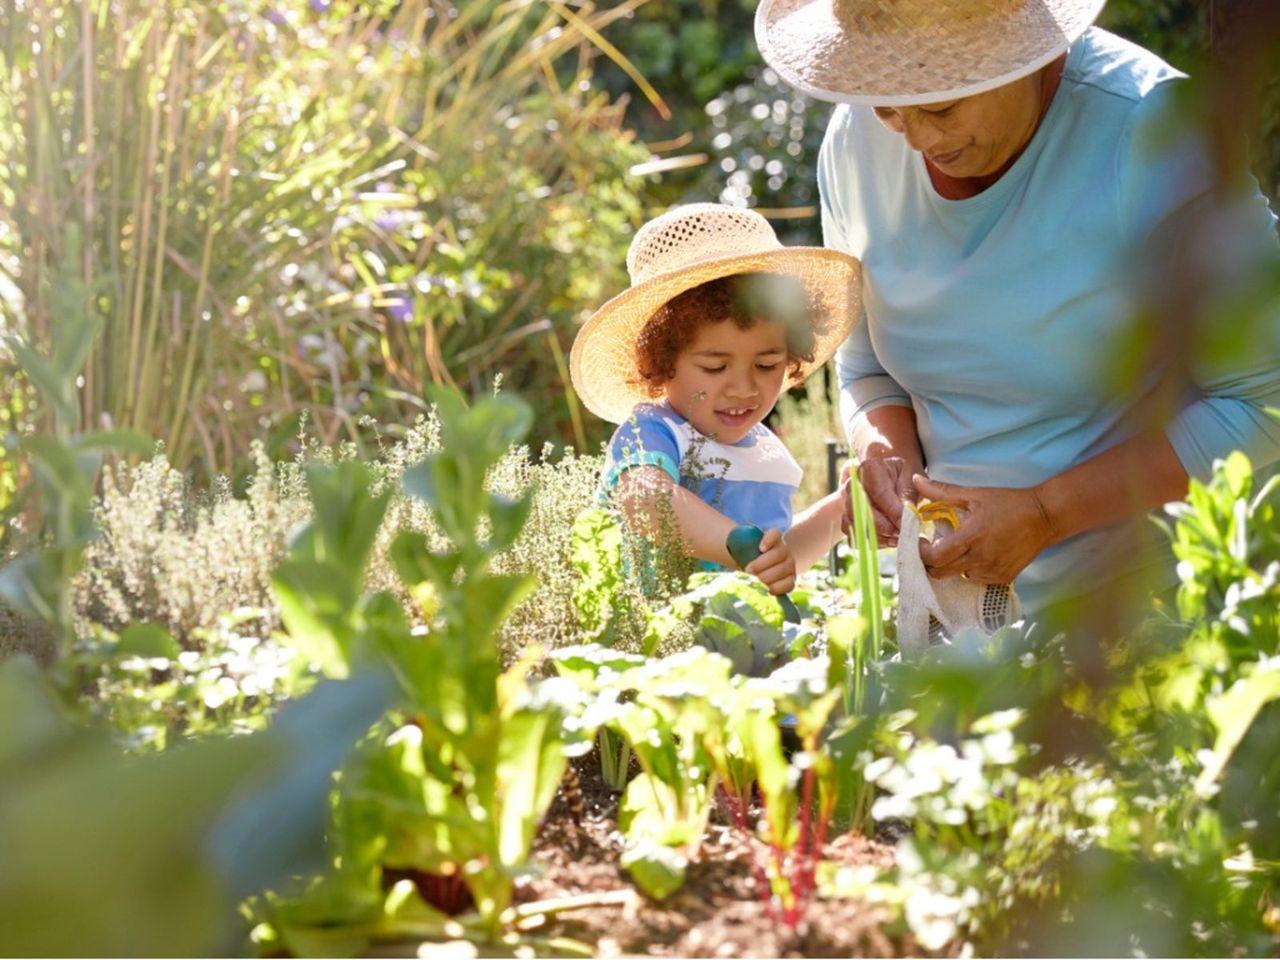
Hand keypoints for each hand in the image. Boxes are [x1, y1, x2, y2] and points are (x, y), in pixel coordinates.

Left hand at [744, 528, 796, 594]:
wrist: (752, 571)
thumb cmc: (746, 557)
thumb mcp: (741, 547)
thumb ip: (739, 543)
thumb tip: (735, 542)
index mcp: (773, 539)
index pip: (774, 534)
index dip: (769, 540)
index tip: (760, 548)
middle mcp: (784, 551)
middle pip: (779, 553)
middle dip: (761, 564)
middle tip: (748, 570)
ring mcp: (789, 565)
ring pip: (783, 569)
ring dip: (767, 577)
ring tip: (754, 580)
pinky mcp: (790, 580)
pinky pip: (789, 584)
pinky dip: (778, 588)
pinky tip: (766, 589)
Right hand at [843, 457, 920, 546]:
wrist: (888, 482)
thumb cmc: (901, 479)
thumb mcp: (910, 480)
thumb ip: (908, 497)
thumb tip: (907, 517)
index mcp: (870, 469)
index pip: (879, 493)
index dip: (893, 512)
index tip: (906, 525)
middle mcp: (853, 485)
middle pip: (863, 512)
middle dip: (886, 527)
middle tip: (904, 533)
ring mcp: (846, 503)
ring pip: (857, 526)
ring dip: (879, 537)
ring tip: (898, 537)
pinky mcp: (846, 519)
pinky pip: (854, 537)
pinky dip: (871, 543)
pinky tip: (888, 539)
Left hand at [913, 475, 1053, 583]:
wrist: (1044, 517)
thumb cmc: (1008, 503)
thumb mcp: (974, 494)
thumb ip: (942, 491)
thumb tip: (916, 481)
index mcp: (972, 537)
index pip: (934, 558)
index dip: (922, 552)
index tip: (922, 541)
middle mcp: (981, 559)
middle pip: (940, 573)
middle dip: (931, 562)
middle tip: (934, 547)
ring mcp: (992, 571)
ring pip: (958, 576)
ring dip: (953, 565)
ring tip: (960, 547)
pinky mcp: (1003, 578)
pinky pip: (976, 578)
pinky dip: (971, 569)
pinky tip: (978, 553)